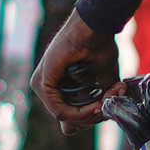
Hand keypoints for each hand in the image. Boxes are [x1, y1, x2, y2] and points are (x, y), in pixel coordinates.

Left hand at [30, 13, 119, 127]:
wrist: (95, 28)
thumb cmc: (99, 45)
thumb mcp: (103, 79)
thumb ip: (103, 97)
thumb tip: (107, 113)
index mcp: (57, 86)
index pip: (69, 118)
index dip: (90, 119)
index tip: (106, 109)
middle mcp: (46, 88)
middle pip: (68, 122)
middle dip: (92, 118)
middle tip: (109, 103)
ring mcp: (41, 86)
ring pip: (65, 118)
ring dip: (89, 114)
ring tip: (106, 102)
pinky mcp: (42, 83)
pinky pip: (60, 111)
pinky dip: (80, 112)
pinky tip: (96, 106)